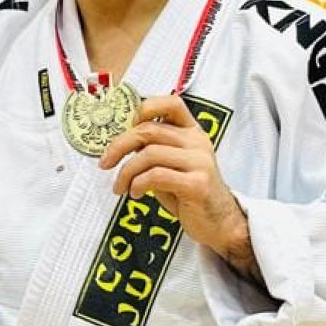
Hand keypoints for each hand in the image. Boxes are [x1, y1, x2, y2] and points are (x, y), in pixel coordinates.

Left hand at [97, 96, 257, 275]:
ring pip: (149, 154)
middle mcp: (198, 142)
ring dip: (126, 172)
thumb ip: (153, 150)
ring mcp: (200, 162)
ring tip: (121, 187)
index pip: (171, 103)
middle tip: (105, 163)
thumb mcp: (172, 165)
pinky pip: (157, 176)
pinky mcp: (197, 184)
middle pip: (149, 130)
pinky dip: (138, 184)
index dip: (145, 108)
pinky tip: (136, 194)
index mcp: (192, 132)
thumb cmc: (190, 194)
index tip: (126, 128)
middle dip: (119, 146)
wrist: (220, 223)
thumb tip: (119, 144)